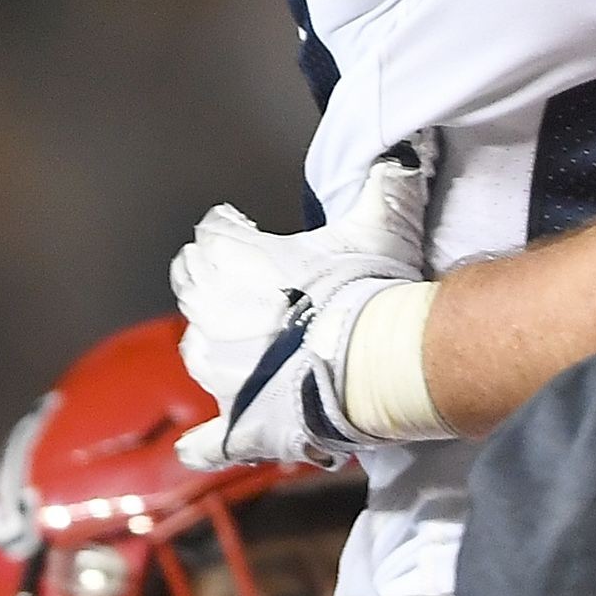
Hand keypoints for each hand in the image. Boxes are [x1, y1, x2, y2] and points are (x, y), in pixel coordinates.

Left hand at [169, 140, 435, 468]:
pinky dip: (203, 442)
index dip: (230, 229)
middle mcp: (212, 312)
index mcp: (234, 260)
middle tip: (246, 281)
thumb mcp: (379, 221)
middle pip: (191, 283)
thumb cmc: (370, 288)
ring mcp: (219, 372)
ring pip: (194, 348)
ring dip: (213, 342)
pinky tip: (194, 446)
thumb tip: (403, 150)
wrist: (378, 363)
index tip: (244, 230)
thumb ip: (384, 182)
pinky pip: (207, 438)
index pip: (212, 232)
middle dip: (212, 278)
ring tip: (245, 342)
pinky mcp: (237, 422)